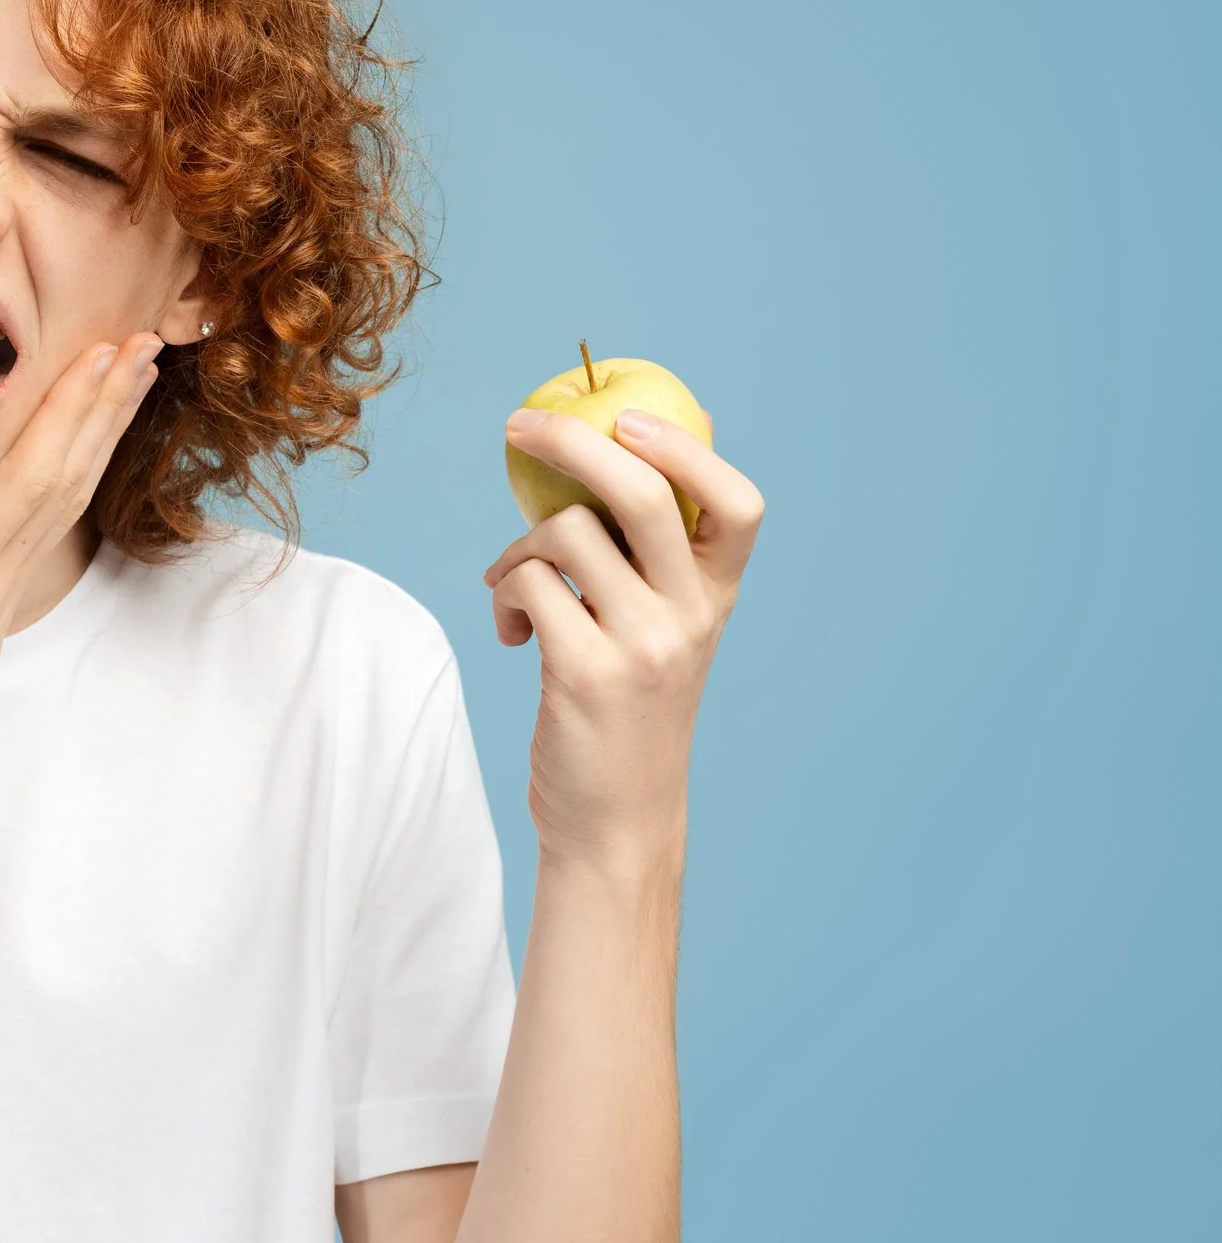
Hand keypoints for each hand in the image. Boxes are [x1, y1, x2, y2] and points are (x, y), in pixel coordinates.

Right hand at [0, 333, 164, 848]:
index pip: (29, 475)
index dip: (70, 410)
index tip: (109, 352)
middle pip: (65, 478)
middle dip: (105, 406)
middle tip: (147, 343)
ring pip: (64, 502)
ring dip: (98, 438)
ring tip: (130, 387)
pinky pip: (46, 527)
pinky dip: (71, 479)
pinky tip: (73, 466)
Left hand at [481, 405, 765, 873]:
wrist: (616, 822)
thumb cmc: (627, 714)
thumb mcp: (664, 631)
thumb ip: (662, 553)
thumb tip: (658, 434)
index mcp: (717, 599)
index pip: (739, 504)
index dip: (688, 449)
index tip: (629, 420)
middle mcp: (690, 617)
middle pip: (641, 493)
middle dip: (570, 441)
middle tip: (518, 427)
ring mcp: (643, 646)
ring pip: (564, 535)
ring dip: (517, 549)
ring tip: (511, 588)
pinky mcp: (587, 674)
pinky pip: (528, 586)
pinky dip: (503, 595)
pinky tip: (513, 635)